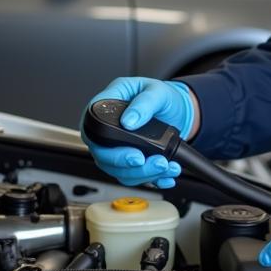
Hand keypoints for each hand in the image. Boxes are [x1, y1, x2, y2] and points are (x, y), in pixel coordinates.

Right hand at [80, 77, 194, 188]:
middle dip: (132, 167)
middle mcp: (106, 131)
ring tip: (167, 166)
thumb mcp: (156, 91)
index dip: (110, 150)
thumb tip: (129, 120)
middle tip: (157, 163)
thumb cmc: (160, 94)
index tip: (135, 155)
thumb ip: (144, 103)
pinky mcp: (130, 161)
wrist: (176, 108)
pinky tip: (166, 177)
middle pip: (105, 158)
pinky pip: (135, 177)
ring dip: (146, 174)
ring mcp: (117, 148)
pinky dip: (153, 180)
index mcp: (105, 107)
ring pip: (120, 172)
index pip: (94, 133)